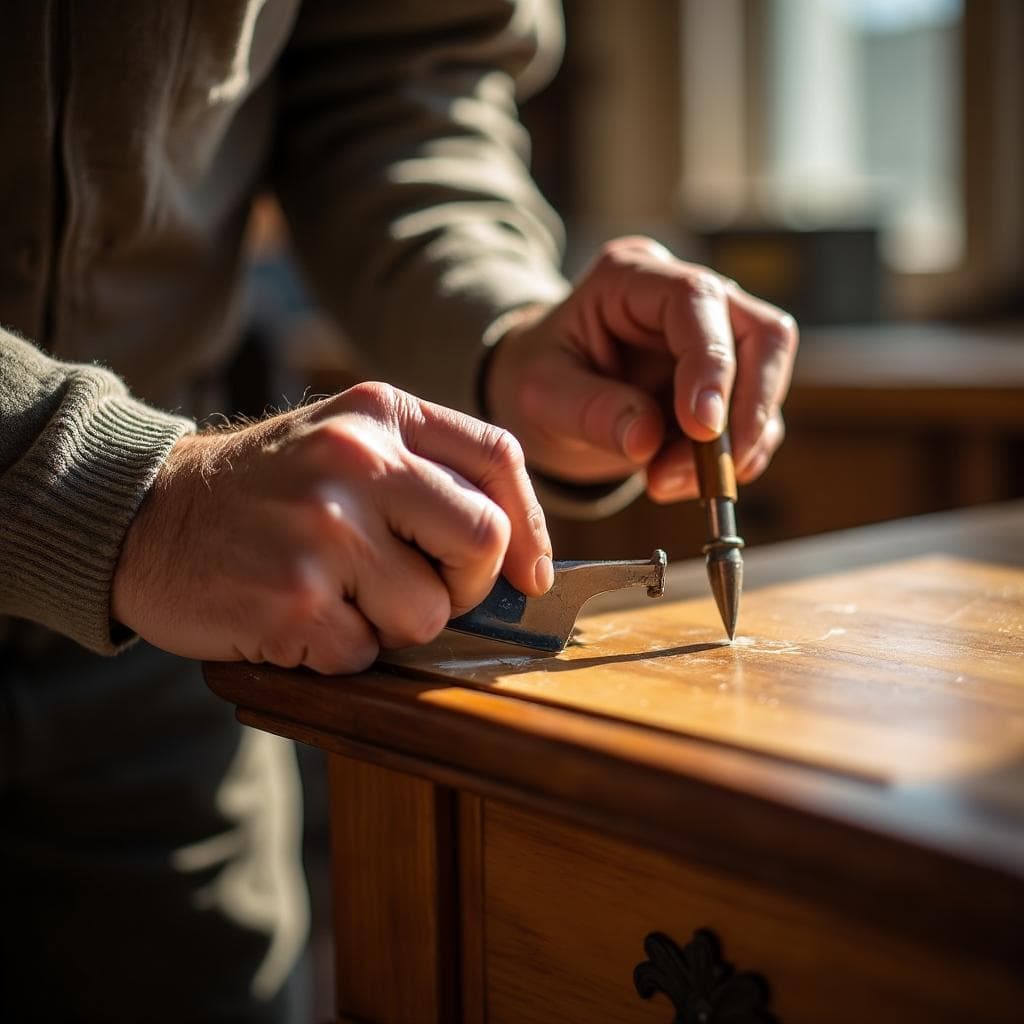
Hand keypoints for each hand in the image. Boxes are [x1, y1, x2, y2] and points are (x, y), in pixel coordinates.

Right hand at [112, 382, 551, 673]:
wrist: (147, 514)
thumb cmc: (266, 489)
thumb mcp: (344, 441)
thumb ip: (426, 475)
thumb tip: (518, 556)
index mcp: (380, 414)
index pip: (498, 458)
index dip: (531, 527)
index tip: (529, 575)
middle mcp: (357, 460)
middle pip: (484, 540)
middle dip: (467, 586)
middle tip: (423, 590)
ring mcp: (324, 528)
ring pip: (428, 614)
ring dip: (392, 626)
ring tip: (338, 597)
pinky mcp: (292, 598)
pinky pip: (363, 654)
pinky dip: (338, 651)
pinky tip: (297, 617)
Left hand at [485, 237, 798, 501]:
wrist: (539, 393)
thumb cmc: (535, 379)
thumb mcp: (539, 395)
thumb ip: (589, 411)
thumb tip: (647, 439)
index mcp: (630, 277)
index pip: (697, 300)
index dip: (712, 363)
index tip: (703, 429)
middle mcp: (684, 293)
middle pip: (761, 333)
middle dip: (744, 412)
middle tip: (707, 474)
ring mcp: (714, 332)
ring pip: (767, 378)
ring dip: (736, 444)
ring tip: (668, 482)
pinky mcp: (727, 377)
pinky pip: (756, 416)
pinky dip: (733, 458)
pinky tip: (680, 479)